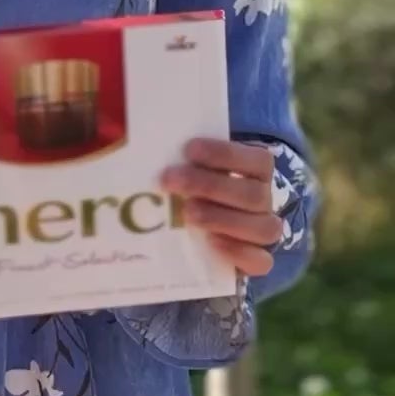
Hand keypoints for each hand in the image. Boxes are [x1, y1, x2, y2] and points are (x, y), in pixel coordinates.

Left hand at [162, 139, 281, 278]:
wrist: (206, 227)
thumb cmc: (195, 185)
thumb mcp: (191, 165)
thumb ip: (181, 155)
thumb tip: (130, 134)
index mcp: (258, 172)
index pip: (258, 160)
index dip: (226, 154)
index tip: (188, 149)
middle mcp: (265, 201)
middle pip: (254, 195)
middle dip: (210, 185)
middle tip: (170, 181)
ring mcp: (263, 232)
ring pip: (264, 228)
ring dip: (223, 219)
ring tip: (187, 213)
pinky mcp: (256, 261)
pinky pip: (261, 262)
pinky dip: (239, 253)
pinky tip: (211, 243)